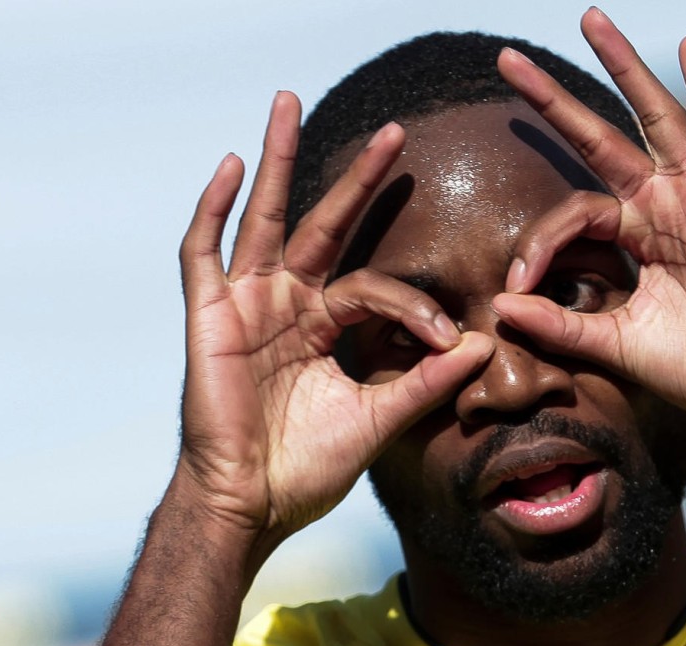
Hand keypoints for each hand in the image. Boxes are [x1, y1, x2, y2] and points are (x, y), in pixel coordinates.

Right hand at [177, 93, 491, 544]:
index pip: (375, 288)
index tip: (447, 339)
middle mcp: (287, 303)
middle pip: (325, 225)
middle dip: (357, 179)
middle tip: (395, 131)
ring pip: (264, 218)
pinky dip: (214, 209)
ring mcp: (247, 303)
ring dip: (279, 161)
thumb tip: (482, 344)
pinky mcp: (208, 315)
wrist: (252, 504)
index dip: (413, 306)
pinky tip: (232, 165)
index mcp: (325, 325)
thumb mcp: (378, 418)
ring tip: (288, 101)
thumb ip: (425, 382)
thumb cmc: (307, 466)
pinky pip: (204, 251)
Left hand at [491, 9, 685, 424]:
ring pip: (657, 117)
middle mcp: (663, 205)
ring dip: (625, 69)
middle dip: (556, 100)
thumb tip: (499, 308)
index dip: (540, 242)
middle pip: (602, 137)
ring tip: (591, 20)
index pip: (575, 212)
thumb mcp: (613, 344)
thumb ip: (558, 324)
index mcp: (637, 235)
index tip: (516, 283)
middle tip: (509, 60)